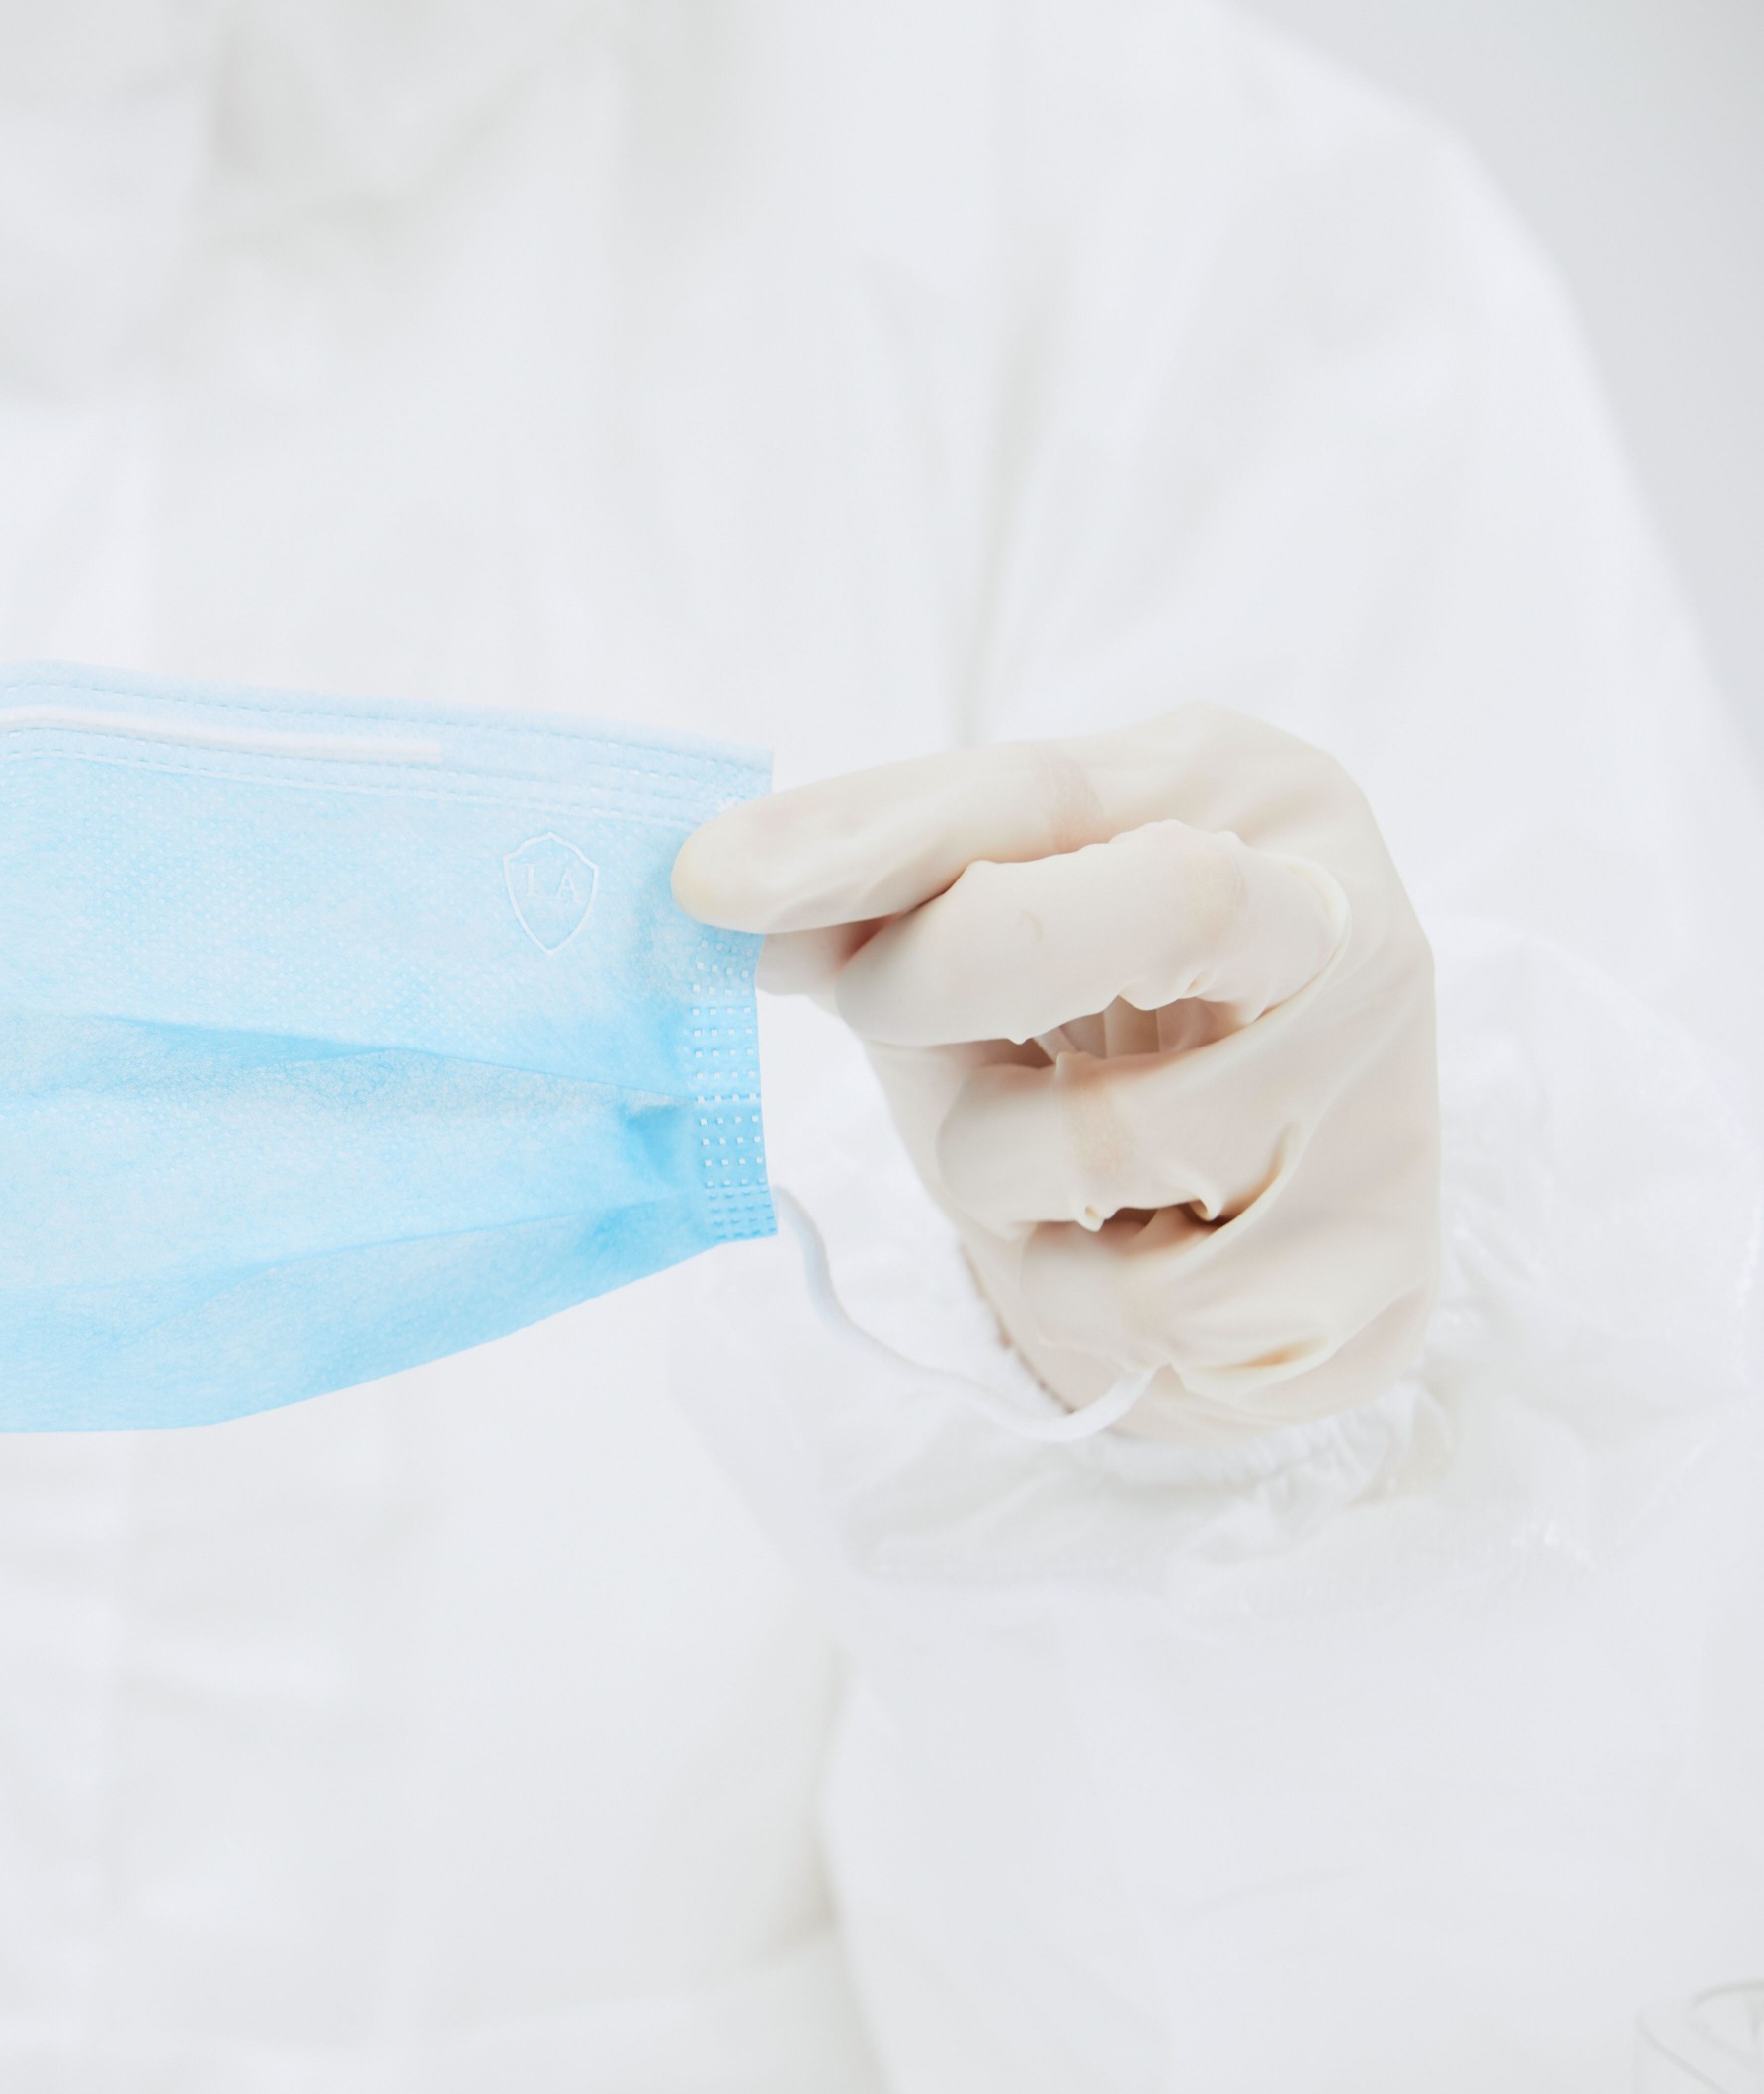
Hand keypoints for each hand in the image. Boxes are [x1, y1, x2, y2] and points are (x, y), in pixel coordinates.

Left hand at [674, 705, 1439, 1441]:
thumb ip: (874, 906)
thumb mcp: (982, 944)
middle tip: (869, 1006)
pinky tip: (1107, 1249)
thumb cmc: (1099, 1046)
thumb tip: (726, 897)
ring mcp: (1382, 1095)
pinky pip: (1150, 1301)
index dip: (867, 835)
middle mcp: (1348, 921)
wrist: (1257, 1240)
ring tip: (1026, 1160)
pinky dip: (1069, 1291)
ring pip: (1108, 1136)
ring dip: (989, 1165)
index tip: (711, 881)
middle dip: (955, 967)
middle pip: (1164, 900)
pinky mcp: (1376, 1263)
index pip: (1044, 792)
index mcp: (1245, 794)